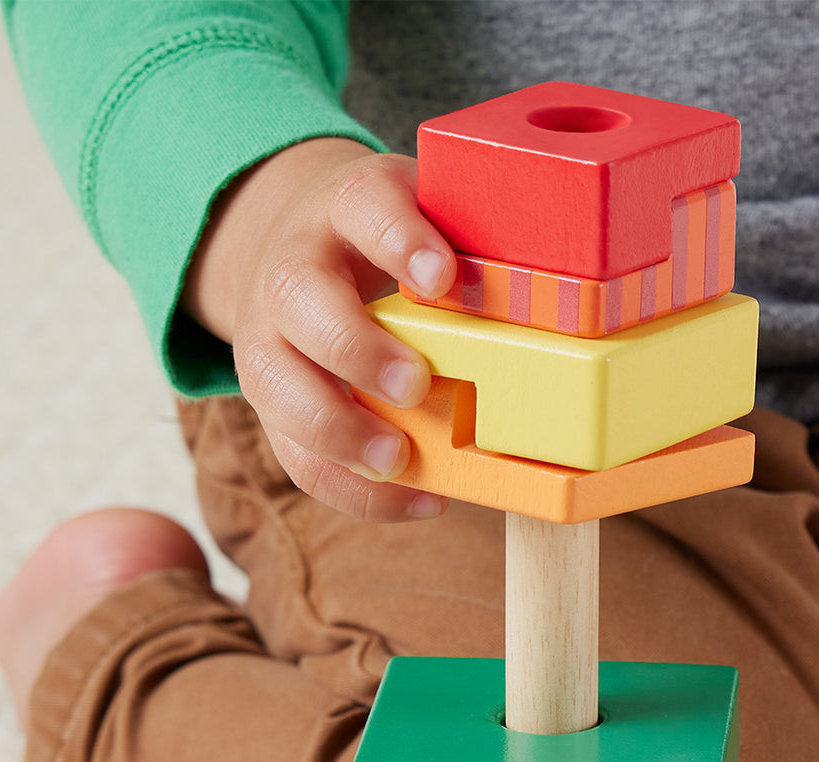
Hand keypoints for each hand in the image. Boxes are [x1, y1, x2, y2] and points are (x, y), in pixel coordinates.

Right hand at [183, 138, 454, 520]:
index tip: (441, 277)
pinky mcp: (270, 403)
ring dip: (335, 431)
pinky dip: (353, 488)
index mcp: (343, 208)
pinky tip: (417, 499)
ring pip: (273, 384)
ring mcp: (268, 337)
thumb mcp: (426, 217)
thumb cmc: (385, 243)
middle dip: (355, 348)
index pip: (363, 206)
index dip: (398, 240)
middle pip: (298, 298)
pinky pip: (295, 453)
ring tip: (396, 461)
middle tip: (413, 386)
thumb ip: (473, 244)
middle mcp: (292, 268)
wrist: (294, 249)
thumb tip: (550, 294)